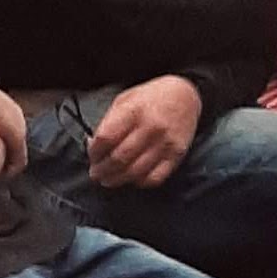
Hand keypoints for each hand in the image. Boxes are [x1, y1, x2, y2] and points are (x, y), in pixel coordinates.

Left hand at [86, 73, 202, 188]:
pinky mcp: (176, 155)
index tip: (91, 155)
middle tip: (95, 174)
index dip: (94, 152)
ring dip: (117, 180)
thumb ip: (109, 122)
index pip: (106, 138)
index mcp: (133, 111)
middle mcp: (150, 128)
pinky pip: (155, 177)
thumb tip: (94, 144)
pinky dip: (140, 182)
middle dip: (102, 170)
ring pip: (135, 172)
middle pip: (119, 158)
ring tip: (108, 180)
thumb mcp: (125, 99)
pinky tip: (132, 179)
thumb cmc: (151, 97)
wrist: (185, 95)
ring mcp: (165, 143)